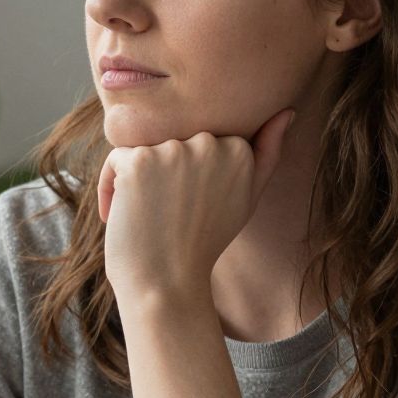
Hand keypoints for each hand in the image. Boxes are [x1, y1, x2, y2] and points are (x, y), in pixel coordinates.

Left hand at [96, 107, 294, 310]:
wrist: (166, 285)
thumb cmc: (203, 243)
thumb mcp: (246, 199)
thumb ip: (267, 154)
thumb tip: (287, 111)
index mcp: (238, 149)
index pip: (196, 143)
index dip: (185, 176)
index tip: (187, 210)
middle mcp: (209, 144)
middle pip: (170, 141)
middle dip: (161, 175)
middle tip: (166, 218)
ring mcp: (174, 151)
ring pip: (142, 149)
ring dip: (134, 183)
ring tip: (146, 219)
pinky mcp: (138, 161)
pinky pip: (115, 161)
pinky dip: (110, 189)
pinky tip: (120, 217)